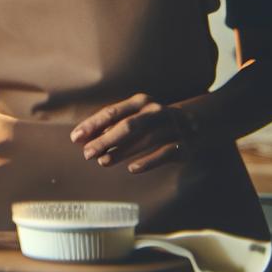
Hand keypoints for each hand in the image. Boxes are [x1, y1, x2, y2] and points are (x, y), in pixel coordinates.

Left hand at [71, 93, 193, 173]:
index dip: (93, 125)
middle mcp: (157, 112)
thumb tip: (80, 139)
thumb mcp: (133, 116)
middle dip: (105, 140)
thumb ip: (108, 126)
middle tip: (87, 153)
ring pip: (144, 140)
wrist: (196, 123)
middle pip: (127, 126)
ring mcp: (172, 127)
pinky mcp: (183, 144)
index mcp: (141, 102)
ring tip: (103, 162)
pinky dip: (148, 161)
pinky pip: (165, 153)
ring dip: (122, 152)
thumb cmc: (152, 122)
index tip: (75, 138)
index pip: (112, 112)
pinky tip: (132, 168)